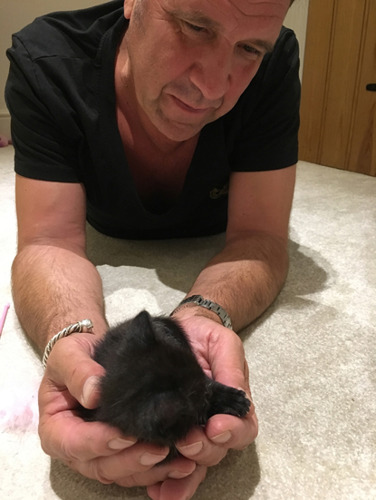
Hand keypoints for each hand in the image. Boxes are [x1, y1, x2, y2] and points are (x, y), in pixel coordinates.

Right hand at [38, 332, 196, 491]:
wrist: (92, 355)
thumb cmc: (75, 355)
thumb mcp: (68, 353)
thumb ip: (77, 371)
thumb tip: (93, 394)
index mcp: (56, 428)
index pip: (74, 443)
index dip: (99, 442)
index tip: (124, 434)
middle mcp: (76, 449)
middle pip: (100, 466)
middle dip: (130, 460)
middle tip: (158, 449)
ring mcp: (98, 454)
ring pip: (122, 473)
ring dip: (150, 470)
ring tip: (179, 460)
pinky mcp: (120, 453)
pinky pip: (137, 469)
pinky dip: (159, 469)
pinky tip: (183, 462)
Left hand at [147, 312, 257, 498]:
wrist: (180, 330)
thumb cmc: (205, 336)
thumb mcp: (223, 343)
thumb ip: (231, 365)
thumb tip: (237, 394)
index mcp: (233, 403)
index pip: (243, 426)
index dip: (233, 431)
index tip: (217, 425)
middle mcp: (214, 420)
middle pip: (218, 449)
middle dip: (204, 449)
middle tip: (188, 440)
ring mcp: (192, 427)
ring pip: (195, 461)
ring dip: (183, 475)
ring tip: (165, 482)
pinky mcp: (169, 429)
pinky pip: (172, 460)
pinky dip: (166, 478)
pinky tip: (154, 488)